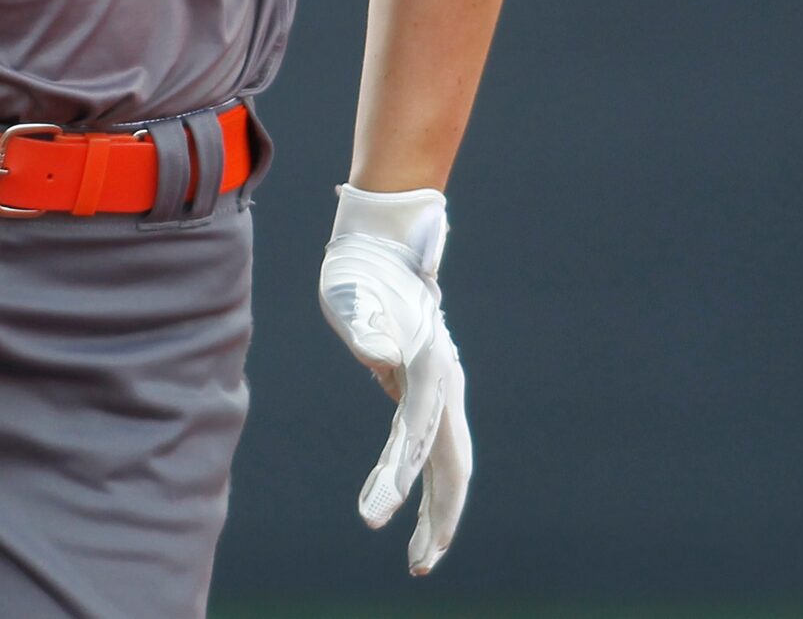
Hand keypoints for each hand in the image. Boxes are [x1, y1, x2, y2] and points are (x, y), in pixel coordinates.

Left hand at [317, 185, 472, 571]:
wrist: (383, 238)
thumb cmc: (361, 266)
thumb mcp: (351, 292)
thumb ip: (367, 324)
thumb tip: (382, 359)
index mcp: (428, 365)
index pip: (418, 436)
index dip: (399, 480)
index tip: (373, 518)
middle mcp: (442, 382)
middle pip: (451, 463)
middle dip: (440, 518)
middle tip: (419, 564)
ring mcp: (437, 387)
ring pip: (445, 462)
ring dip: (434, 510)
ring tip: (416, 558)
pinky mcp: (421, 389)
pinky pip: (424, 446)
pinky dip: (415, 479)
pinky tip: (396, 501)